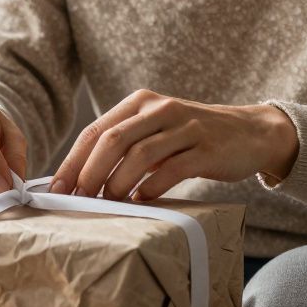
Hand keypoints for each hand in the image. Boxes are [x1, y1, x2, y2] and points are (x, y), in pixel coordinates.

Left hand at [51, 89, 298, 201]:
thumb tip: (79, 179)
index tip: (57, 188)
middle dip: (90, 173)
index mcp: (140, 103)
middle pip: (113, 140)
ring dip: (118, 183)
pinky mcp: (207, 148)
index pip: (96, 130)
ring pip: (140, 155)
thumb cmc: (192, 139)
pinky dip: (152, 187)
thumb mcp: (156, 131)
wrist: (249, 133)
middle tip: (79, 200)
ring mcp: (185, 127)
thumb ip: (124, 146)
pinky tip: (143, 200)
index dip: (73, 161)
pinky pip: (172, 169)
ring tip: (109, 203)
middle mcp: (160, 109)